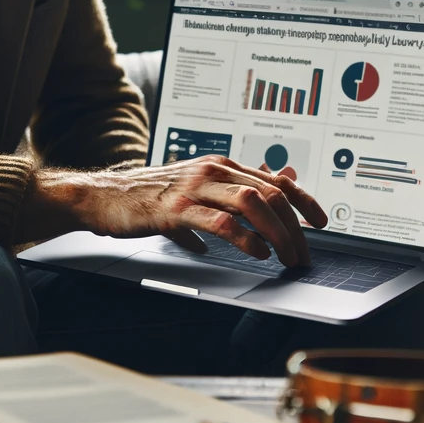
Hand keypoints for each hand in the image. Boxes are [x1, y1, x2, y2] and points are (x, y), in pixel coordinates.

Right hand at [23, 155, 327, 267]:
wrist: (101, 196)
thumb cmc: (145, 195)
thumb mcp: (192, 188)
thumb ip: (226, 191)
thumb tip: (265, 193)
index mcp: (217, 165)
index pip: (274, 179)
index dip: (304, 200)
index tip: (321, 222)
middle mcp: (209, 170)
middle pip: (269, 193)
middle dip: (295, 227)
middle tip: (304, 254)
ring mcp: (192, 187)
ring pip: (251, 203)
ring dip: (277, 233)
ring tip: (286, 257)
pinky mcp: (174, 208)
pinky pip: (219, 221)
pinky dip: (244, 238)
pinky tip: (255, 252)